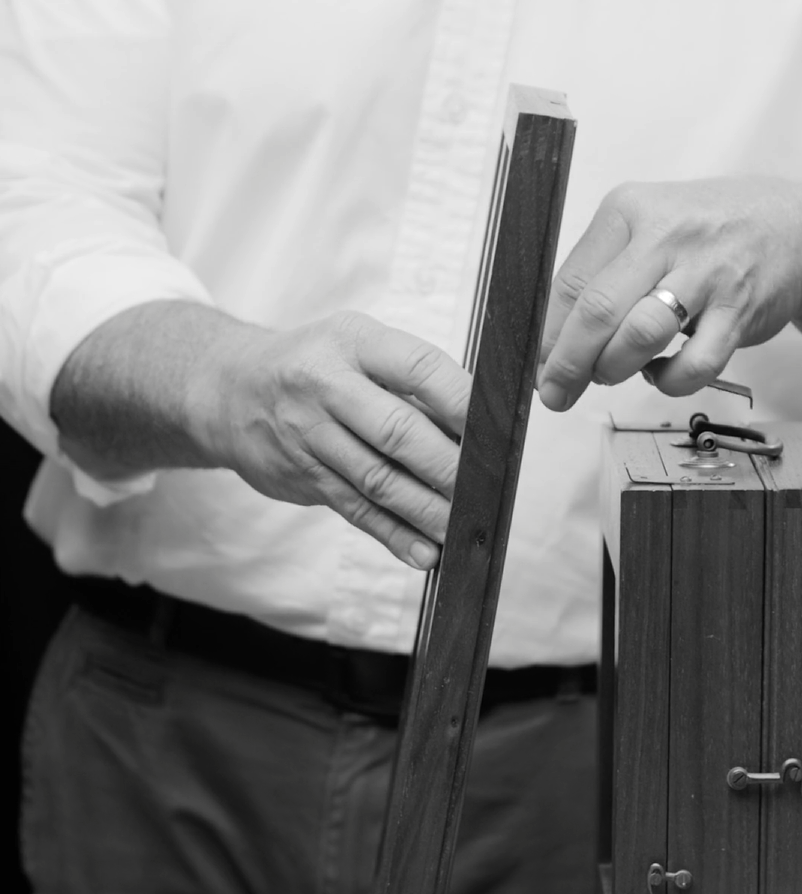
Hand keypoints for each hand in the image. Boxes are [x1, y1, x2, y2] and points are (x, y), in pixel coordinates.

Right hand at [198, 309, 470, 569]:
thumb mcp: (354, 344)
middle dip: (447, 467)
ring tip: (462, 529)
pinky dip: (391, 534)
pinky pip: (353, 508)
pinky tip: (422, 552)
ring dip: (425, 510)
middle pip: (397, 430)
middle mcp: (326, 384)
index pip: (418, 367)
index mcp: (352, 341)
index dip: (461, 400)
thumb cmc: (316, 364)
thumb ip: (408, 380)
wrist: (229, 389)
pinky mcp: (302, 474)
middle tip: (486, 490)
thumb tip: (478, 428)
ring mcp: (309, 432)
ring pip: (376, 478)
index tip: (496, 430)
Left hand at [537, 177, 801, 409]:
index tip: (538, 364)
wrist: (788, 223)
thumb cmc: (704, 232)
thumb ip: (600, 273)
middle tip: (557, 391)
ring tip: (610, 373)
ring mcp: (705, 273)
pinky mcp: (738, 310)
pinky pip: (694, 364)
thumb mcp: (645, 227)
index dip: (548, 333)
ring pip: (640, 336)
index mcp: (629, 212)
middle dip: (569, 364)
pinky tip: (661, 371)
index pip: (570, 281)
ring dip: (614, 369)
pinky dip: (668, 381)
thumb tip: (552, 338)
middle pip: (598, 311)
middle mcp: (666, 236)